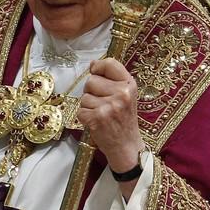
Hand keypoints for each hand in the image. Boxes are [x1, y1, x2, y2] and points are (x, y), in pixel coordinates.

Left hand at [78, 58, 143, 175]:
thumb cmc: (124, 118)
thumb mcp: (126, 95)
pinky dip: (84, 117)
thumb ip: (112, 78)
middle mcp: (121, 93)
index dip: (98, 67)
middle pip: (91, 80)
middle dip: (92, 91)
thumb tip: (92, 64)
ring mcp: (109, 106)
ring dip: (88, 106)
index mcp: (129, 85)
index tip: (96, 73)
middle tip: (103, 103)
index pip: (109, 63)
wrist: (127, 146)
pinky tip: (96, 122)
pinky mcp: (98, 118)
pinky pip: (80, 110)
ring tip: (101, 114)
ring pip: (84, 97)